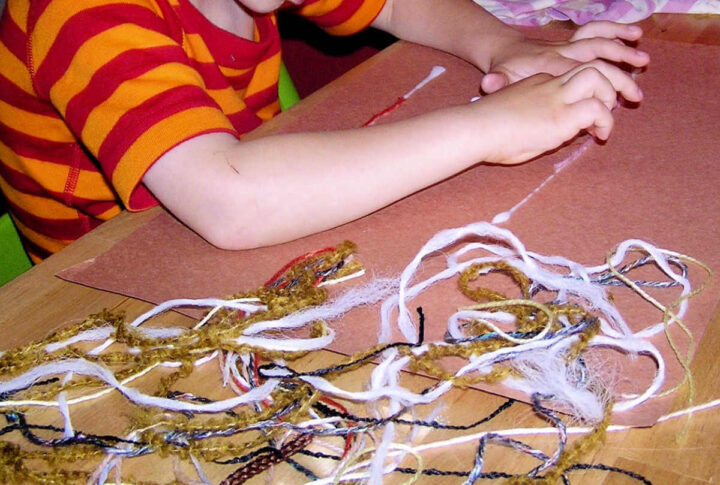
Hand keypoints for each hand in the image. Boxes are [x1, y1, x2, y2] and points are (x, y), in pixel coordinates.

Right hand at [472, 59, 642, 164]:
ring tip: (605, 123)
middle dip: (609, 84)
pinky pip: (596, 109)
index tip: (583, 118)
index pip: (571, 81)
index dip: (584, 96)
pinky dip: (605, 121)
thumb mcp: (508, 117)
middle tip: (609, 108)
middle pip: (591, 68)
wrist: (474, 129)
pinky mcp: (561, 116)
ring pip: (598, 79)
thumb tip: (537, 135)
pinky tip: (598, 136)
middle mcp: (550, 85)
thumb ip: (527, 120)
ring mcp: (556, 98)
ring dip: (609, 99)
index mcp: (537, 84)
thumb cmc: (483, 130)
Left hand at [481, 21, 649, 94]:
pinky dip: (615, 31)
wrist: (503, 50)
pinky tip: (634, 36)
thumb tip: (488, 84)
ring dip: (622, 48)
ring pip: (599, 41)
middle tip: (636, 93)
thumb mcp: (498, 77)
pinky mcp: (572, 43)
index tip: (611, 109)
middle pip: (597, 57)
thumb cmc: (505, 70)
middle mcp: (563, 51)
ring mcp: (568, 45)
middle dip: (619, 73)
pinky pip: (596, 33)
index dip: (597, 91)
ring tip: (644, 60)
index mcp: (550, 65)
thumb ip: (497, 82)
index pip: (580, 74)